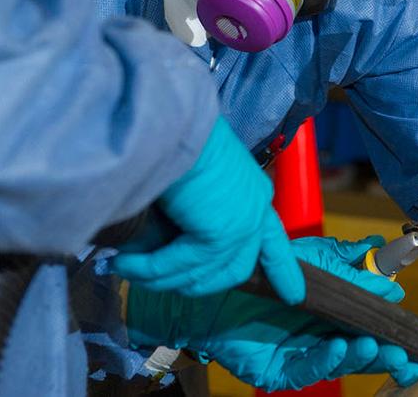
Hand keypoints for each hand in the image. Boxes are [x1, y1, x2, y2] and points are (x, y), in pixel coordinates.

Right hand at [113, 117, 304, 300]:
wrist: (172, 121)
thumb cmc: (177, 141)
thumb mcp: (193, 187)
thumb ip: (188, 222)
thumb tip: (158, 252)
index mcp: (254, 193)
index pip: (275, 242)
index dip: (283, 270)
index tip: (294, 295)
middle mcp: (256, 209)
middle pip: (235, 270)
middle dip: (194, 284)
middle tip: (152, 279)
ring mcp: (243, 224)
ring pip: (202, 274)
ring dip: (159, 277)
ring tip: (126, 267)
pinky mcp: (221, 234)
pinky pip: (179, 266)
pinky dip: (149, 268)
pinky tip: (124, 261)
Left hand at [126, 235, 417, 389]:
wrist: (208, 283)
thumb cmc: (260, 266)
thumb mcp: (313, 260)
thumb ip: (351, 271)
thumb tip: (393, 286)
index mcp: (332, 312)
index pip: (369, 327)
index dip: (392, 336)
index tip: (415, 342)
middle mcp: (319, 336)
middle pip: (359, 353)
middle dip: (384, 356)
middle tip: (402, 353)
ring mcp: (299, 355)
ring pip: (337, 364)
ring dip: (357, 357)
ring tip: (373, 346)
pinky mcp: (277, 370)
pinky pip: (305, 371)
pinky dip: (324, 361)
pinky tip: (338, 347)